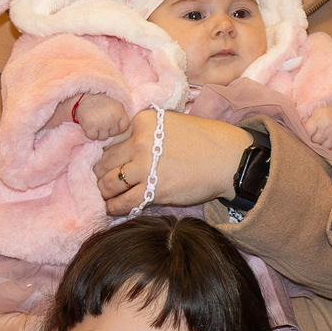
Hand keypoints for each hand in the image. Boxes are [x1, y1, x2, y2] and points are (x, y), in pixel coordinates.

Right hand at [72, 92, 132, 140]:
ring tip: (94, 121)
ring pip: (103, 137)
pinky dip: (89, 132)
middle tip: (100, 119)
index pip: (123, 128)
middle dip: (107, 129)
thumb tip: (131, 125)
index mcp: (120, 112)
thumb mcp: (116, 103)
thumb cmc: (100, 100)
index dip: (116, 127)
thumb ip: (122, 114)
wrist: (83, 96)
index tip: (110, 121)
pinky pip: (92, 137)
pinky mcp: (90, 127)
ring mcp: (101, 124)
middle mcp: (112, 119)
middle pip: (112, 133)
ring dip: (98, 132)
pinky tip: (89, 123)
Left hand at [95, 112, 252, 214]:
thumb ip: (148, 132)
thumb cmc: (207, 140)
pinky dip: (114, 207)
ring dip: (104, 191)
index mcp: (143, 122)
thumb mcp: (172, 123)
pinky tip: (113, 209)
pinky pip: (123, 202)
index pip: (111, 139)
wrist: (230, 160)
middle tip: (103, 181)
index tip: (108, 163)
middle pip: (105, 161)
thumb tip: (126, 146)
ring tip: (106, 196)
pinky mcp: (153, 190)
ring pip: (109, 182)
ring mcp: (145, 167)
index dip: (108, 153)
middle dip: (101, 173)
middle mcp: (140, 142)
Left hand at [305, 102, 331, 153]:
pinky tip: (329, 142)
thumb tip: (296, 128)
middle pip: (314, 142)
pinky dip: (330, 149)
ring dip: (321, 145)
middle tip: (315, 135)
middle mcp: (326, 129)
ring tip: (322, 139)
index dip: (305, 135)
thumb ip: (306, 120)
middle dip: (313, 140)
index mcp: (317, 120)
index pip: (306, 134)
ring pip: (323, 148)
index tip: (307, 134)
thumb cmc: (327, 112)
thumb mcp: (315, 111)